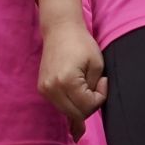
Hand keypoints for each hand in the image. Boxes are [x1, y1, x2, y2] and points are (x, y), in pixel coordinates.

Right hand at [38, 17, 107, 135]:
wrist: (60, 30)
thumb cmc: (81, 43)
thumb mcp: (96, 65)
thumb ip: (95, 88)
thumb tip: (90, 106)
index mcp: (66, 81)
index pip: (87, 107)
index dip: (100, 97)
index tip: (102, 81)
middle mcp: (52, 88)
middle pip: (76, 114)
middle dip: (90, 105)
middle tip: (95, 87)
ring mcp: (44, 89)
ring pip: (67, 112)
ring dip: (80, 106)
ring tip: (85, 87)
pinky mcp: (42, 88)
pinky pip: (60, 105)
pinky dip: (70, 103)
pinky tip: (76, 93)